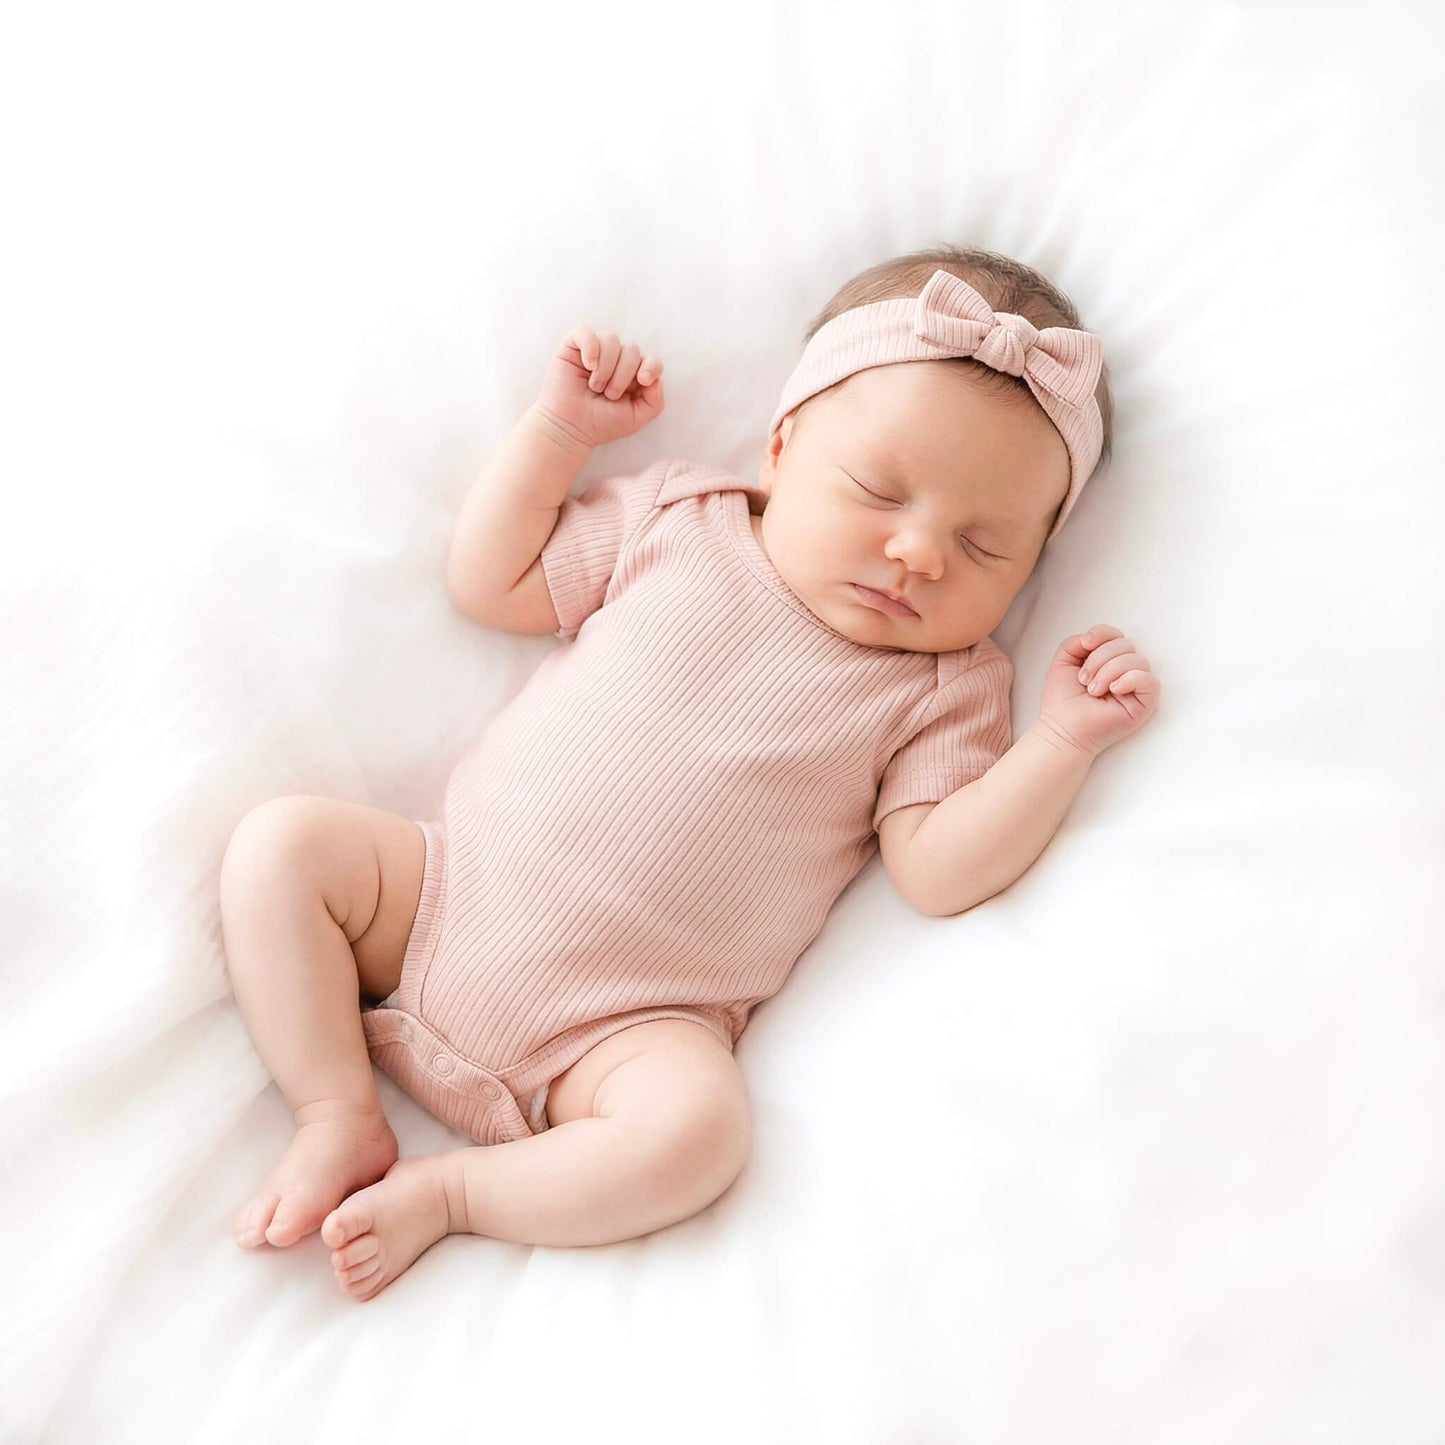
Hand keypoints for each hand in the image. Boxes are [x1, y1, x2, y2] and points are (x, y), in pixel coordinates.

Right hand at [534, 326, 665, 449]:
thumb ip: (655, 401)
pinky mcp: (573, 346)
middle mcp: (615, 360)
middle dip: (623, 374)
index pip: (650, 359)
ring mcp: (595, 351)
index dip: (651, 366)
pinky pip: (586, 332)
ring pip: (611, 339)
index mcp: (632, 375)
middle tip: (609, 394)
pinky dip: (590, 347)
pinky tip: (588, 365)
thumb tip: (655, 378)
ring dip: (606, 366)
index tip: (643, 380)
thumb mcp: (637, 418)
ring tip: (595, 386)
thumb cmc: (601, 423)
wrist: (570, 427)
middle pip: (632, 349)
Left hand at [1035, 623, 1159, 757]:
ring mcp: (1135, 687)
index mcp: (1108, 660)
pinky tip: (1113, 690)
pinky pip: (1150, 681)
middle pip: (1126, 644)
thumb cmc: (1062, 699)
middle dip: (1100, 658)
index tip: (1084, 644)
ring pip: (1138, 660)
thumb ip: (1076, 641)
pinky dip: (1130, 680)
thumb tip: (1094, 637)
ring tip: (1094, 690)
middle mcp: (1125, 671)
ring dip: (1109, 672)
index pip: (1116, 634)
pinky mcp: (1144, 704)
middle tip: (1084, 680)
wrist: (1062, 728)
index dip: (1102, 634)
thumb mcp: (1063, 660)